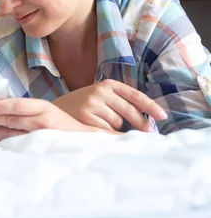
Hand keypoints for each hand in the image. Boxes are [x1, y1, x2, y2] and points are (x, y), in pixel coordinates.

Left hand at [0, 97, 97, 141]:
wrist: (85, 141)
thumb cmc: (61, 124)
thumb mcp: (46, 111)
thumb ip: (27, 110)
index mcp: (43, 108)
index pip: (18, 105)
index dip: (0, 106)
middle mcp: (42, 121)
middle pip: (11, 119)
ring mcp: (41, 137)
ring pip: (11, 133)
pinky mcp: (39, 149)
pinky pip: (17, 145)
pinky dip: (2, 142)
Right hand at [52, 79, 167, 131]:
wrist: (54, 110)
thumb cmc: (83, 106)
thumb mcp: (100, 97)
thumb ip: (120, 102)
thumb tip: (147, 121)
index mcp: (108, 84)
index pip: (135, 95)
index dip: (150, 106)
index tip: (162, 117)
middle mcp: (100, 91)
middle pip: (130, 111)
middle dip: (141, 124)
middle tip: (148, 132)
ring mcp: (92, 103)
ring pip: (117, 122)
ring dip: (115, 127)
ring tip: (100, 123)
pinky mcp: (85, 116)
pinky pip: (106, 130)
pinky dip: (105, 133)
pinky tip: (95, 129)